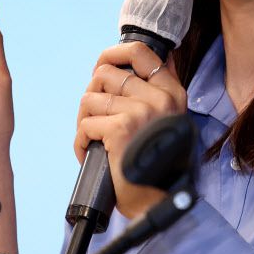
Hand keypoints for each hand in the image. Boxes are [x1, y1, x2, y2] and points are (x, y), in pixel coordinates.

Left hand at [75, 41, 187, 218]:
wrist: (160, 202)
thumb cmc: (157, 165)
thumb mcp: (166, 121)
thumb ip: (154, 93)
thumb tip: (127, 62)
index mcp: (173, 93)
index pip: (140, 52)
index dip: (113, 54)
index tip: (101, 67)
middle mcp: (160, 98)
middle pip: (106, 74)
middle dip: (91, 95)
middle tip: (93, 116)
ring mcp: (141, 112)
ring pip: (90, 98)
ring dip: (84, 120)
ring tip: (92, 139)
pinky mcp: (120, 129)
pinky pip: (85, 124)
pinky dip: (80, 142)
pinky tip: (89, 154)